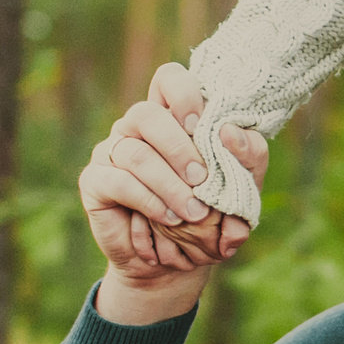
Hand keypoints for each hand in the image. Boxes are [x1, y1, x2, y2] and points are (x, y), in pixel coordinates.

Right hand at [80, 63, 263, 322]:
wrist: (177, 264)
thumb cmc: (212, 217)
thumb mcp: (243, 187)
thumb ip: (248, 156)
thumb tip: (230, 132)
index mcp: (173, 118)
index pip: (169, 78)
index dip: (183, 93)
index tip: (201, 125)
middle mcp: (138, 128)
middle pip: (146, 113)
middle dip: (179, 148)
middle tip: (202, 181)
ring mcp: (112, 151)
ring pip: (134, 152)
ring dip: (168, 184)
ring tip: (192, 213)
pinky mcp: (95, 181)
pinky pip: (117, 180)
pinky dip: (148, 200)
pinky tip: (167, 218)